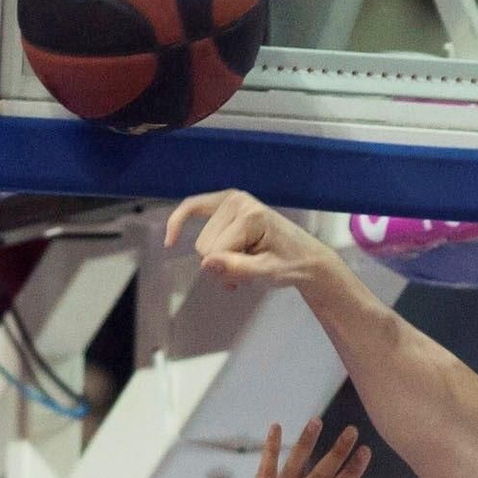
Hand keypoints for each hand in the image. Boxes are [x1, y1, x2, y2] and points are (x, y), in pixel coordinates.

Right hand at [165, 189, 333, 293]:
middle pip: (204, 247)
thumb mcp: (267, 273)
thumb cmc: (291, 265)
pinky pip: (191, 208)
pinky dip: (179, 222)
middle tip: (247, 271)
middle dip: (221, 266)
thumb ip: (237, 268)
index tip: (248, 279)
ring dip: (218, 260)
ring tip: (244, 264)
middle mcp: (237, 200)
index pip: (215, 252)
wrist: (307, 257)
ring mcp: (230, 199)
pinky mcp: (225, 202)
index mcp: (250, 215)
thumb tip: (206, 264)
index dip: (227, 271)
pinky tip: (170, 240)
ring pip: (201, 242)